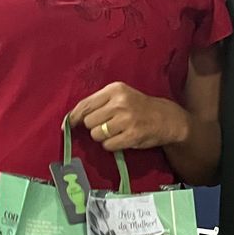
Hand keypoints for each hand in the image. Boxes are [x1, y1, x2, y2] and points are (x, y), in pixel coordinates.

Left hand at [70, 84, 188, 152]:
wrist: (165, 118)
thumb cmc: (137, 107)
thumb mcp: (120, 96)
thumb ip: (98, 104)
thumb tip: (70, 120)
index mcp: (114, 89)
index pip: (85, 105)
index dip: (73, 117)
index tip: (68, 125)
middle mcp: (120, 102)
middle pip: (88, 122)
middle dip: (94, 127)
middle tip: (107, 126)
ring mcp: (127, 119)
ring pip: (96, 134)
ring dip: (103, 137)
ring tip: (116, 132)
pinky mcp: (132, 135)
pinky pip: (108, 145)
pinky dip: (112, 145)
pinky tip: (122, 139)